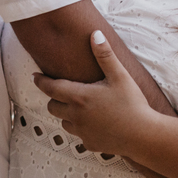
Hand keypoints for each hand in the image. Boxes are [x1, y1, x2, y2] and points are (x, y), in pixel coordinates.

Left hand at [32, 31, 157, 155]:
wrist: (143, 135)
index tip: (34, 77)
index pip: (51, 88)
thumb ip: (105, 55)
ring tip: (80, 107)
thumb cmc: (132, 104)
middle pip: (53, 107)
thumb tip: (95, 34)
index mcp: (80, 97)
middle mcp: (76, 116)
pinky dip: (81, 128)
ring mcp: (82, 132)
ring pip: (64, 122)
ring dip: (67, 114)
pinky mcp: (90, 144)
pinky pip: (79, 135)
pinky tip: (95, 123)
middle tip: (62, 91)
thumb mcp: (120, 76)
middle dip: (54, 98)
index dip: (41, 82)